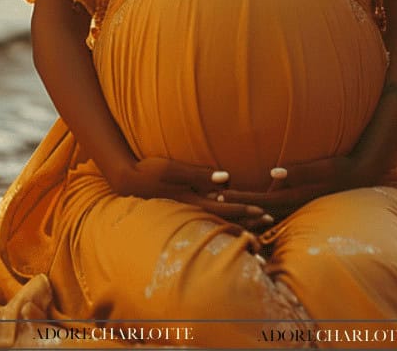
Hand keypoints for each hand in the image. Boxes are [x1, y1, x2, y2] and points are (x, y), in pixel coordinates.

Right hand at [106, 157, 268, 227]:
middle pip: (225, 219)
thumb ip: (199, 175)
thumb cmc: (149, 171)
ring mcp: (187, 212)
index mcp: (192, 201)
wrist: (126, 181)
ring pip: (218, 221)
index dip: (245, 211)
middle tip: (270, 221)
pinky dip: (223, 221)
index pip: (225, 209)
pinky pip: (208, 218)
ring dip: (238, 223)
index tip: (264, 213)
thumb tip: (226, 178)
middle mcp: (192, 210)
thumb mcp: (172, 169)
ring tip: (258, 226)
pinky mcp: (183, 209)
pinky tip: (233, 221)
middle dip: (248, 222)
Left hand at [213, 150, 396, 229]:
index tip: (220, 194)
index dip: (240, 198)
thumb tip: (272, 173)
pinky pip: (274, 207)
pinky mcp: (300, 201)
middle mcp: (295, 204)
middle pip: (258, 209)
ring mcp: (297, 205)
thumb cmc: (343, 168)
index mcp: (296, 197)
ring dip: (245, 207)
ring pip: (265, 210)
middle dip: (237, 205)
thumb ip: (299, 171)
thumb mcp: (324, 168)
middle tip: (211, 199)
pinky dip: (258, 207)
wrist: (363, 174)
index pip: (260, 200)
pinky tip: (246, 204)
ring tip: (223, 202)